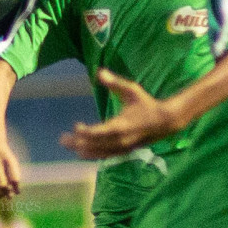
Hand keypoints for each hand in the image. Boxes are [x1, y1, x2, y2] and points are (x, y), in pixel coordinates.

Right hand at [0, 135, 21, 200]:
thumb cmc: (3, 155)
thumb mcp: (11, 163)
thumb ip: (14, 178)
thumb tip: (13, 196)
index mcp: (7, 160)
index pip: (14, 179)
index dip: (15, 189)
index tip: (15, 192)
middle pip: (1, 185)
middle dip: (4, 193)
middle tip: (4, 194)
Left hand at [60, 69, 178, 158]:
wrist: (165, 122)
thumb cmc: (146, 104)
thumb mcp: (131, 90)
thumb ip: (115, 83)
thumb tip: (99, 71)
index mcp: (121, 125)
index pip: (99, 133)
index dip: (85, 132)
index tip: (75, 126)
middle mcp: (120, 140)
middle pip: (94, 145)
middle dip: (77, 143)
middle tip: (62, 139)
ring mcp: (122, 148)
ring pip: (98, 153)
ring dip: (82, 150)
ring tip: (68, 145)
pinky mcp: (124, 152)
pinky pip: (105, 156)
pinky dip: (93, 155)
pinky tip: (82, 152)